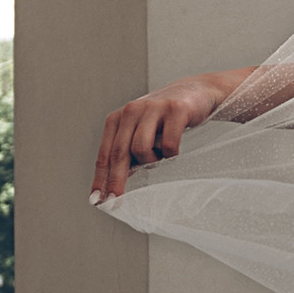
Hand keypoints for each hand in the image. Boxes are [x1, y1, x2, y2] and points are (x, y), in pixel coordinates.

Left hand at [92, 73, 239, 203]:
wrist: (196, 92)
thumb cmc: (164, 118)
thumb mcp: (140, 131)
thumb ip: (126, 152)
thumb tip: (112, 183)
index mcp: (119, 117)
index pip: (105, 153)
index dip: (101, 178)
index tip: (97, 199)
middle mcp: (132, 110)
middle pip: (119, 153)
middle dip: (116, 180)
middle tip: (115, 200)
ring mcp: (154, 108)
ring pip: (142, 149)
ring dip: (152, 160)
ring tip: (160, 154)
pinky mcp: (176, 110)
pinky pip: (169, 145)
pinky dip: (171, 153)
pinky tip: (173, 147)